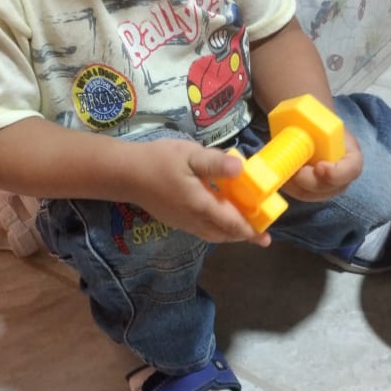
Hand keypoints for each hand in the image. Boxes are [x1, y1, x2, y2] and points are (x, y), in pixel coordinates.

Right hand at [126, 138, 270, 245]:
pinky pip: (201, 230)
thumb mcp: (189, 155)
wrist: (125, 174)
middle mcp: (193, 219)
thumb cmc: (158, 161)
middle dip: (242, 235)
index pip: (231, 222)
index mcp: (200, 205)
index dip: (250, 229)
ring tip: (244, 229)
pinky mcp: (175, 219)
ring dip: (229, 234)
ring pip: (211, 234)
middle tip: (260, 234)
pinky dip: (216, 228)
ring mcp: (182, 222)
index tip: (265, 236)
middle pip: (223, 234)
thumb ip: (215, 162)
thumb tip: (241, 168)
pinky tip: (219, 217)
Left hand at [280, 127, 362, 201]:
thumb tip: (299, 128)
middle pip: (330, 188)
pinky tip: (280, 174)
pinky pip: (300, 194)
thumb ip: (313, 124)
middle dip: (308, 180)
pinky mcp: (311, 191)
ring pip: (312, 194)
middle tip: (294, 169)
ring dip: (295, 184)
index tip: (319, 167)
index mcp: (351, 155)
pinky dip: (289, 186)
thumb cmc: (317, 124)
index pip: (352, 169)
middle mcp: (342, 175)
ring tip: (284, 168)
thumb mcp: (319, 121)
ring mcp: (327, 187)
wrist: (313, 130)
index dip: (337, 173)